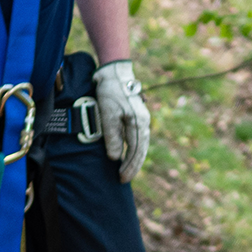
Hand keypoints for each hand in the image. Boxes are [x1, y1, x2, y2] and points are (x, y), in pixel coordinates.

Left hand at [95, 60, 150, 182]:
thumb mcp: (107, 114)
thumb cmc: (110, 92)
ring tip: (127, 171)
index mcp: (138, 123)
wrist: (115, 72)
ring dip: (135, 159)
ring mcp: (142, 119)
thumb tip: (114, 157)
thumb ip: (112, 136)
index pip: (135, 151)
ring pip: (141, 144)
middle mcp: (144, 122)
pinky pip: (139, 137)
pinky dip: (135, 149)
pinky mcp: (137, 116)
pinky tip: (128, 154)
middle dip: (133, 166)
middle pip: (141, 150)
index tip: (122, 178)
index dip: (129, 166)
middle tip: (124, 179)